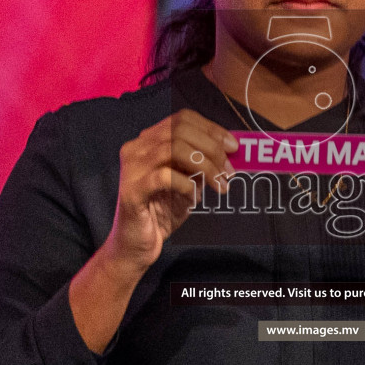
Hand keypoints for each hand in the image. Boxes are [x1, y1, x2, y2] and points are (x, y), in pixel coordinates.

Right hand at [104, 109, 237, 271]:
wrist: (136, 245)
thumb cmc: (161, 212)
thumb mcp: (188, 182)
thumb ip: (202, 164)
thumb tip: (229, 152)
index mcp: (149, 141)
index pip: (183, 119)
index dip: (212, 129)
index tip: (233, 146)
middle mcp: (137, 148)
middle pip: (180, 130)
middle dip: (212, 148)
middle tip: (228, 171)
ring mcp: (131, 167)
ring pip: (174, 149)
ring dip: (205, 166)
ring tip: (218, 185)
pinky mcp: (132, 190)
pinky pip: (165, 176)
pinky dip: (186, 185)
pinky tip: (193, 198)